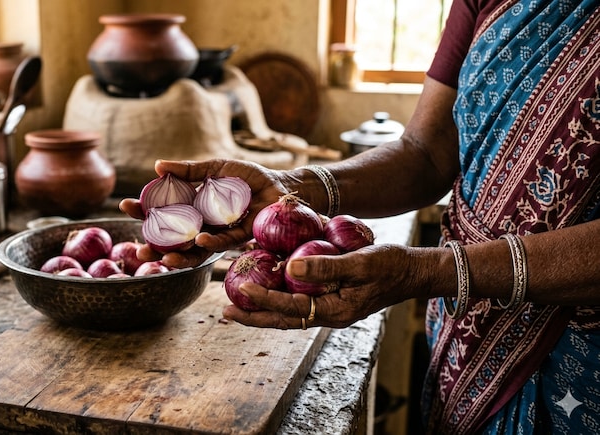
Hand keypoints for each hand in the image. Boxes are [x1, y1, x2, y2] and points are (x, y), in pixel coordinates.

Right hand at [119, 158, 292, 267]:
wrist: (279, 186)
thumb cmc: (247, 178)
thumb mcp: (216, 168)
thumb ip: (189, 170)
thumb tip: (158, 165)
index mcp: (191, 206)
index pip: (162, 211)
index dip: (143, 211)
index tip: (125, 206)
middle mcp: (202, 224)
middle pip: (173, 238)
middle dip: (154, 245)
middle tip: (140, 248)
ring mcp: (218, 234)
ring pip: (193, 250)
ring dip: (177, 256)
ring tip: (163, 258)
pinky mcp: (239, 239)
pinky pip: (221, 243)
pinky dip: (209, 243)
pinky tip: (199, 240)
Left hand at [222, 244, 426, 328]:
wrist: (413, 271)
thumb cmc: (391, 266)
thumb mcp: (359, 263)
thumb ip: (325, 267)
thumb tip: (289, 267)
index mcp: (335, 311)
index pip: (291, 309)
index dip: (265, 301)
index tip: (242, 292)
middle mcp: (328, 314)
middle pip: (284, 319)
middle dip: (255, 317)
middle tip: (226, 312)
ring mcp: (330, 307)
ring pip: (289, 312)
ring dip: (264, 308)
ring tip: (238, 302)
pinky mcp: (331, 297)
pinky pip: (300, 300)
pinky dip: (281, 295)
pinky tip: (268, 283)